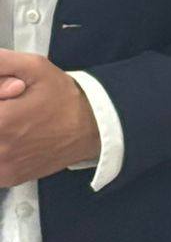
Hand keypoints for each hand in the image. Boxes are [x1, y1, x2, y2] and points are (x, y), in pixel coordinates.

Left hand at [0, 52, 99, 185]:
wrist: (90, 127)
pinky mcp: (8, 179)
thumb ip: (1, 62)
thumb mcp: (34, 67)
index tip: (4, 99)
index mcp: (2, 121)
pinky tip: (8, 140)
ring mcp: (3, 168)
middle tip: (7, 107)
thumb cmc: (61, 96)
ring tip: (7, 123)